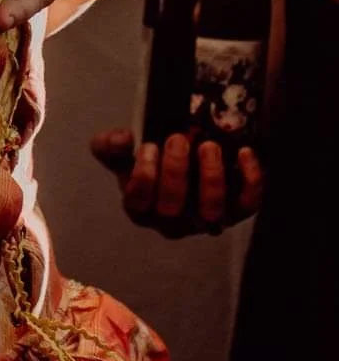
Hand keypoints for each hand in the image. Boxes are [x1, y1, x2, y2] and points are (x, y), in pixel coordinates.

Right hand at [90, 128, 263, 236]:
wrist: (186, 168)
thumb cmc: (153, 166)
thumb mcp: (125, 157)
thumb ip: (110, 147)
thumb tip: (123, 138)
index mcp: (141, 210)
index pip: (138, 203)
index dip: (143, 175)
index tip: (148, 146)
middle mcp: (173, 222)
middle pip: (173, 208)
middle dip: (175, 171)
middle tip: (177, 139)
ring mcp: (206, 219)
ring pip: (212, 210)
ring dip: (211, 177)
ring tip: (208, 145)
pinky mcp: (237, 211)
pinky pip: (248, 203)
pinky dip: (249, 179)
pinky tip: (244, 152)